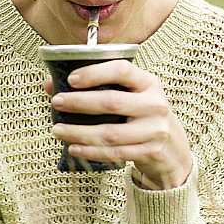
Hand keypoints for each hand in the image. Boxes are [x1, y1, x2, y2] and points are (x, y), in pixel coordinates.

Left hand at [45, 60, 191, 189]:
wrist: (173, 147)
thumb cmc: (142, 115)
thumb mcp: (130, 96)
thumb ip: (97, 87)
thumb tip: (50, 84)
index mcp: (149, 83)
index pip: (122, 70)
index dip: (95, 73)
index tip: (71, 79)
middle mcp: (155, 104)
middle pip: (112, 102)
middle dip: (80, 102)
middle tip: (57, 102)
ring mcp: (154, 129)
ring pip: (110, 132)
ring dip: (79, 132)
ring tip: (57, 130)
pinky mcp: (150, 151)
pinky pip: (115, 153)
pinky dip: (91, 151)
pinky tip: (74, 148)